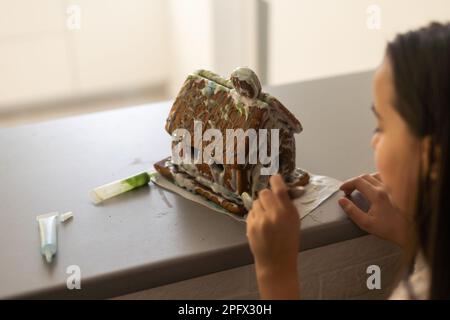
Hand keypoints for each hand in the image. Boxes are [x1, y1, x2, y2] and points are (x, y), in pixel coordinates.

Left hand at [246, 174, 299, 298]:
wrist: (276, 262)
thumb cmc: (288, 242)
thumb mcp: (294, 222)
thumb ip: (288, 205)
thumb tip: (282, 187)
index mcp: (287, 213)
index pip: (279, 189)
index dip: (276, 180)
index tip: (275, 178)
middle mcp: (273, 215)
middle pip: (264, 192)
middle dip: (266, 196)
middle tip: (270, 203)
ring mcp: (260, 221)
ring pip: (256, 202)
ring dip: (260, 206)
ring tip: (266, 218)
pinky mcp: (250, 226)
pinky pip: (251, 213)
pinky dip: (255, 216)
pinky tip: (261, 226)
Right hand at [338, 173, 407, 247]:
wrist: (409, 231)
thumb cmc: (389, 228)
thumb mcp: (366, 223)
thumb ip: (352, 211)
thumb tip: (342, 201)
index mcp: (377, 195)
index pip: (358, 181)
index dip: (347, 184)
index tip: (342, 189)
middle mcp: (385, 188)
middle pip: (365, 177)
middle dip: (353, 182)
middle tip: (348, 190)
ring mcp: (392, 187)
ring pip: (374, 175)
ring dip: (364, 180)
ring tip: (359, 188)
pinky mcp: (398, 189)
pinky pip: (384, 178)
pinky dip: (374, 179)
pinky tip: (373, 186)